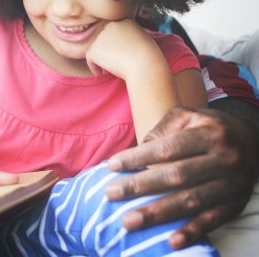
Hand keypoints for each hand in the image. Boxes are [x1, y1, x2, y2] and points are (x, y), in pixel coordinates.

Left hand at [85, 19, 160, 77]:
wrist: (145, 66)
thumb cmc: (149, 57)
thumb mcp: (143, 39)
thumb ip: (130, 36)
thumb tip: (119, 43)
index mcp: (125, 21)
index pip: (115, 32)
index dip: (117, 45)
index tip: (123, 55)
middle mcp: (111, 25)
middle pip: (105, 39)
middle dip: (108, 51)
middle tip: (117, 62)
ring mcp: (101, 36)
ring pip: (97, 49)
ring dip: (102, 59)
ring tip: (112, 67)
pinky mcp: (94, 49)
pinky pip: (90, 59)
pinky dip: (94, 67)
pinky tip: (102, 73)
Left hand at [106, 106, 258, 248]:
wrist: (252, 140)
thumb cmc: (208, 127)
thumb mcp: (188, 116)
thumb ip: (163, 129)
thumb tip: (138, 150)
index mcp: (209, 134)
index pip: (168, 148)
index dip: (139, 158)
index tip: (112, 166)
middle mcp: (224, 159)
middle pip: (177, 175)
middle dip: (141, 186)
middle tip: (111, 194)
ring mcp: (231, 184)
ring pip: (191, 201)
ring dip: (158, 214)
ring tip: (129, 221)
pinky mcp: (235, 205)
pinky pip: (212, 220)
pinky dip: (193, 231)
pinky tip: (171, 241)